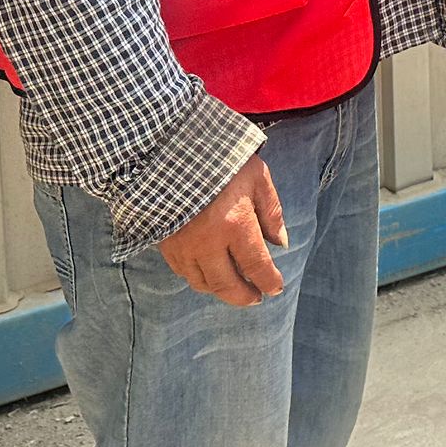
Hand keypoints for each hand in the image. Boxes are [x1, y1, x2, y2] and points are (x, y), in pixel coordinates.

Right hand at [158, 154, 286, 305]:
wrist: (169, 148)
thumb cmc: (221, 158)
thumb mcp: (257, 177)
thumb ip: (271, 212)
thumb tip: (280, 243)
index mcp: (235, 224)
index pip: (256, 266)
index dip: (269, 281)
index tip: (276, 287)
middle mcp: (208, 243)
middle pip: (227, 285)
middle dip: (244, 296)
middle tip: (256, 297)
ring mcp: (183, 246)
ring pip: (203, 283)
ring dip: (220, 290)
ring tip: (234, 287)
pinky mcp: (165, 243)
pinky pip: (183, 272)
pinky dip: (198, 278)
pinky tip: (209, 272)